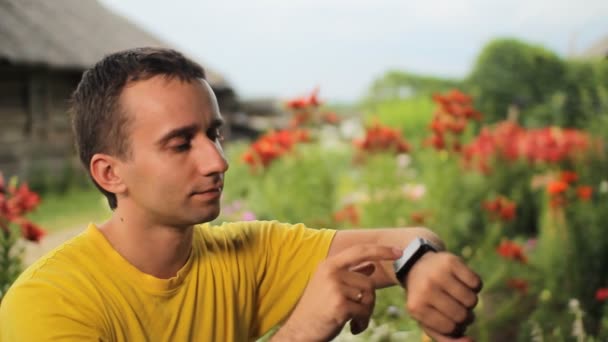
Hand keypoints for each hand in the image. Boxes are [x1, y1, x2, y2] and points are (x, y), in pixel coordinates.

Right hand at [273, 245, 401, 340]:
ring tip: (353, 320)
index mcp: (329, 265)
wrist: (300, 331)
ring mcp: (334, 287)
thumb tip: (371, 265)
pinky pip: (364, 311)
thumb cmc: (317, 310)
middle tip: (358, 313)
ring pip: (368, 297)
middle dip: (369, 300)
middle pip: (368, 282)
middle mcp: (331, 272)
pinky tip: (351, 328)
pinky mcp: (339, 304)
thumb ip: (350, 274)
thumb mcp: (330, 286)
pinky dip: (362, 323)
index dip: (381, 250)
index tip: (399, 252)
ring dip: (365, 313)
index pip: (359, 251)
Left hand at [404, 252, 481, 341]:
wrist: (417, 266)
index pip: (450, 329)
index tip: (446, 316)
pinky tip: (461, 281)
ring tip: (456, 294)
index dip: (454, 325)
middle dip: (464, 314)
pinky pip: (477, 283)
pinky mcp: (451, 261)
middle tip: (452, 304)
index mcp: (416, 307)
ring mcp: (438, 273)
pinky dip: (474, 286)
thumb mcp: (429, 321)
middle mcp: (425, 289)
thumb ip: (448, 340)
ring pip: (472, 300)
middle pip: (463, 315)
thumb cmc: (426, 299)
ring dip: (469, 301)